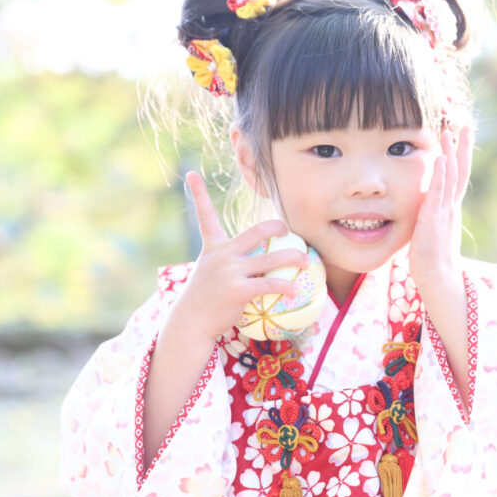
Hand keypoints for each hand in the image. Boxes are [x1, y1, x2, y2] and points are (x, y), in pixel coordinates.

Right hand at [172, 171, 308, 339]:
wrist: (191, 322)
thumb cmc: (205, 299)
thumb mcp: (210, 273)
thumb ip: (227, 262)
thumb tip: (250, 262)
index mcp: (213, 248)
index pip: (205, 216)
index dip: (197, 193)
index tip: (191, 173)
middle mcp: (222, 255)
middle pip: (255, 231)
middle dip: (276, 227)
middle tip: (289, 231)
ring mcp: (230, 272)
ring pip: (270, 259)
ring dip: (292, 258)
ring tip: (304, 261)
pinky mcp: (238, 290)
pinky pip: (270, 284)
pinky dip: (286, 287)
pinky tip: (296, 291)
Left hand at [409, 125, 472, 293]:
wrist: (438, 276)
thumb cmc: (432, 257)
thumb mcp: (433, 229)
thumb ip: (432, 214)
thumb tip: (426, 207)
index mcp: (451, 208)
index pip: (458, 176)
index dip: (460, 155)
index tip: (461, 136)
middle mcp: (451, 206)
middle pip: (461, 171)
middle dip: (463, 147)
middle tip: (465, 125)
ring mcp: (445, 211)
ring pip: (452, 177)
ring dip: (451, 153)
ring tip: (450, 132)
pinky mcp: (435, 218)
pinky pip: (439, 192)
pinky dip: (441, 175)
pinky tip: (442, 159)